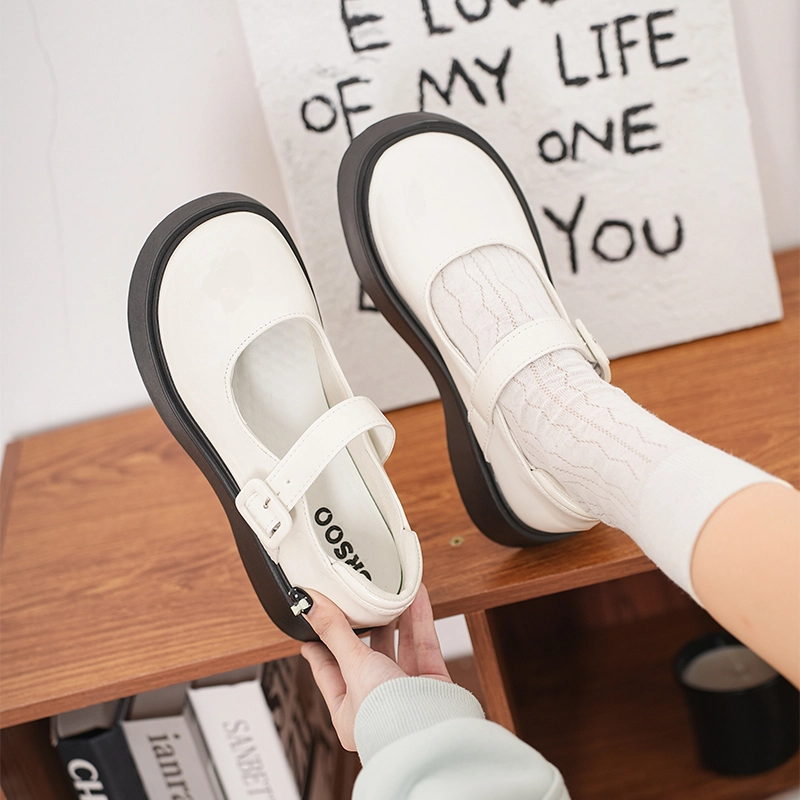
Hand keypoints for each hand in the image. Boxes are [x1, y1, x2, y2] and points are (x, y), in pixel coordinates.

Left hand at [300, 584, 451, 750]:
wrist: (433, 732)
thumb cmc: (388, 716)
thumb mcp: (353, 667)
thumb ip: (335, 633)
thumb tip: (312, 607)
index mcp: (350, 712)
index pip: (329, 672)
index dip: (321, 648)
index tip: (314, 628)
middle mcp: (378, 703)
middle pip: (368, 657)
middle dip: (366, 628)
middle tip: (358, 603)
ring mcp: (407, 693)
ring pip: (399, 648)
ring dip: (396, 619)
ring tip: (389, 594)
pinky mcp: (433, 684)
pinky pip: (424, 645)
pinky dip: (420, 620)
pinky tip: (416, 597)